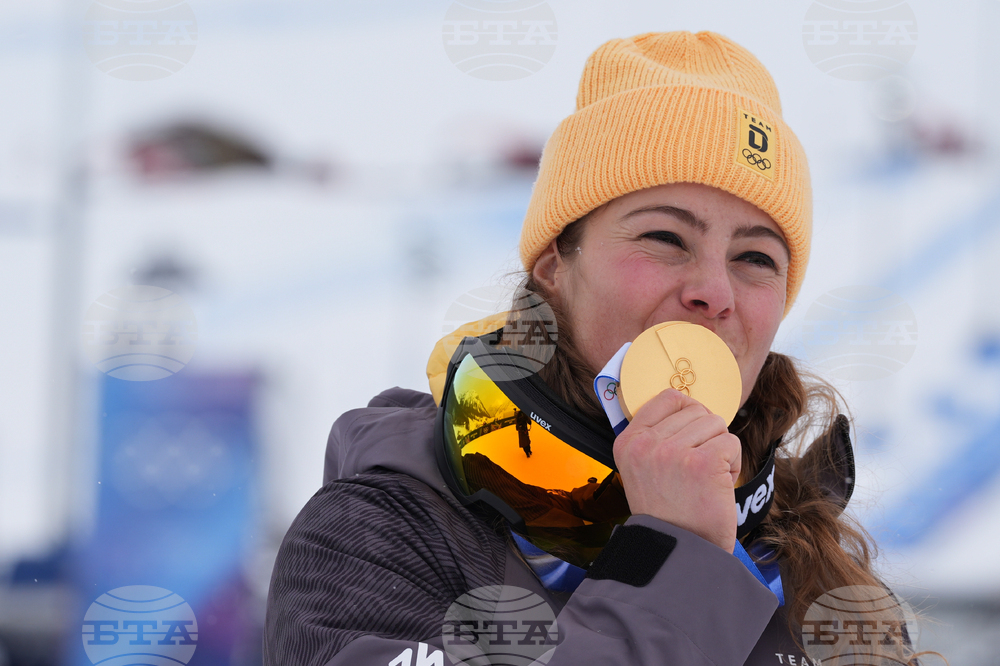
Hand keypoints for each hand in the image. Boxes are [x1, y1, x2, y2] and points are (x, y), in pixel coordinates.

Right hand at [613, 388, 740, 550]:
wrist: (680, 551)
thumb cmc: (669, 511)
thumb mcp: (644, 470)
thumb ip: (657, 437)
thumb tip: (690, 406)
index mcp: (628, 442)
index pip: (668, 398)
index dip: (690, 411)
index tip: (693, 434)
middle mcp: (646, 444)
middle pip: (697, 410)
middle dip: (707, 436)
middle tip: (698, 468)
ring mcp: (672, 452)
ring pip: (716, 424)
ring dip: (721, 450)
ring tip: (707, 478)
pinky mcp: (702, 463)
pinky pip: (731, 443)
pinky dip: (733, 464)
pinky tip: (718, 485)